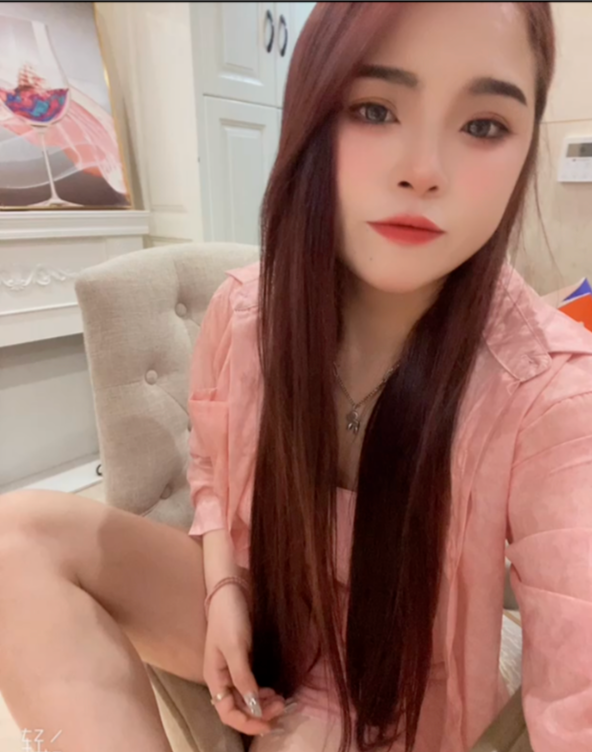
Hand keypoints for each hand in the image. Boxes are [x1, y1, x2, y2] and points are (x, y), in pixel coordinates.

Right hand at [203, 581, 285, 735]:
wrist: (231, 590)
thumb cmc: (229, 617)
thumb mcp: (235, 647)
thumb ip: (242, 676)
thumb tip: (253, 704)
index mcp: (215, 677)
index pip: (227, 712)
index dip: (246, 723)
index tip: (267, 724)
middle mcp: (222, 677)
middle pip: (238, 707)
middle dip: (259, 713)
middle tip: (282, 707)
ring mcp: (232, 669)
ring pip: (247, 697)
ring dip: (262, 704)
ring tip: (281, 701)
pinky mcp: (243, 660)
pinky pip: (252, 685)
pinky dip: (262, 692)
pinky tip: (274, 690)